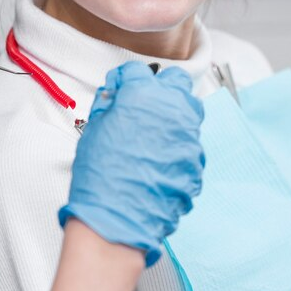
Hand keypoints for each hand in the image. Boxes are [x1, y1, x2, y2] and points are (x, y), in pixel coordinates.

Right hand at [59, 62, 204, 265]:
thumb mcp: (94, 129)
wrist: (117, 219)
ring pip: (189, 113)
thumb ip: (109, 104)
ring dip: (172, 116)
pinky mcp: (196, 163)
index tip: (120, 89)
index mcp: (144, 96)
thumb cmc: (101, 176)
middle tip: (142, 104)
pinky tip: (156, 160)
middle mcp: (173, 111)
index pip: (138, 72)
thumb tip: (115, 96)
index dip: (125, 79)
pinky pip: (189, 144)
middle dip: (161, 88)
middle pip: (177, 82)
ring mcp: (189, 137)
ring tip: (151, 134)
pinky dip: (176, 146)